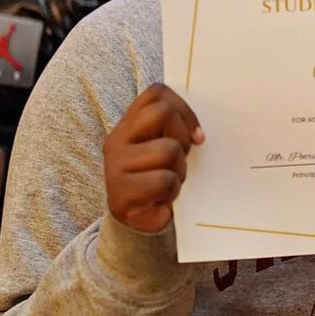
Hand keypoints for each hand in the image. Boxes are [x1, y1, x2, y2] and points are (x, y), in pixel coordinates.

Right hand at [104, 84, 203, 233]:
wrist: (140, 223)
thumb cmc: (159, 179)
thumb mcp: (167, 147)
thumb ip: (174, 128)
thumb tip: (199, 129)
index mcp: (129, 123)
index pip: (157, 93)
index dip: (184, 109)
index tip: (196, 135)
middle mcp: (118, 138)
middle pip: (163, 112)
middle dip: (182, 137)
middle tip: (179, 159)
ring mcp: (115, 165)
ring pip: (168, 149)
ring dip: (179, 169)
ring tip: (170, 181)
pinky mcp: (120, 193)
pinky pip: (164, 180)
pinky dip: (172, 191)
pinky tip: (162, 197)